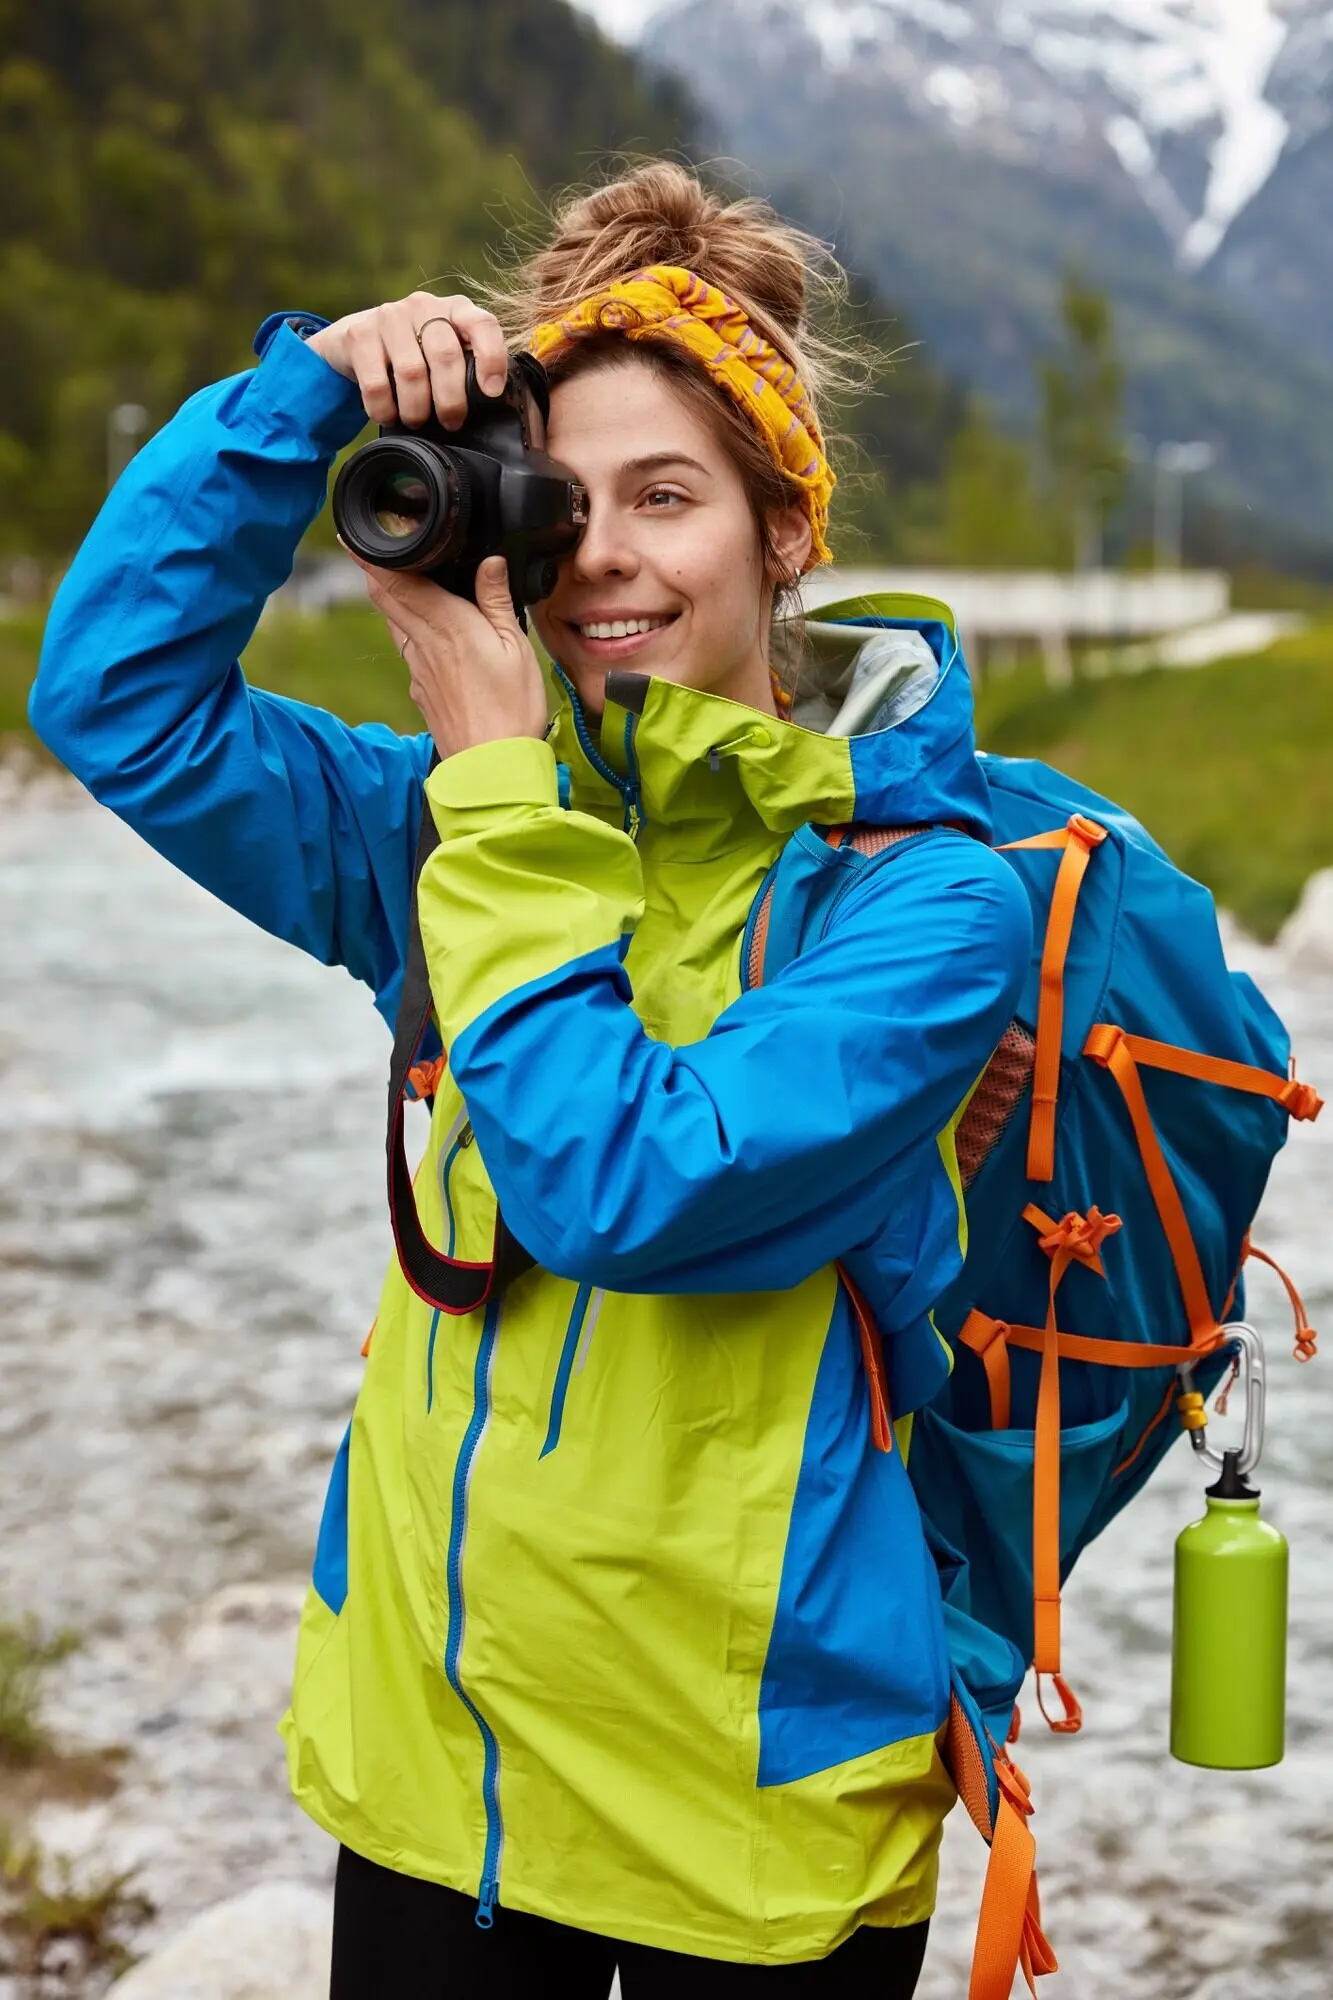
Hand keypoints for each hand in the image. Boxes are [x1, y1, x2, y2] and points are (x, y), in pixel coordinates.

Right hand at [307, 291, 508, 428]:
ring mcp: (389, 316)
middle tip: (451, 422)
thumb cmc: (413, 352)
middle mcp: (423, 305)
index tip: (491, 392)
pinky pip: (377, 383)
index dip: (492, 359)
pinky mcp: (359, 334)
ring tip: (416, 421)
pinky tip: (388, 415)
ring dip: (416, 408)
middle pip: (445, 355)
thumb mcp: (444, 350)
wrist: (356, 339)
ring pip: (411, 372)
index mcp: (455, 308)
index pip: (483, 324)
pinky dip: (385, 409)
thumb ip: (467, 365)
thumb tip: (492, 406)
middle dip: (451, 399)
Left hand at [355, 554, 549, 757]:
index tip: (355, 539)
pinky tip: (426, 631)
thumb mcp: (516, 647)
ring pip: (394, 623)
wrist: (492, 766)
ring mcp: (417, 669)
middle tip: (367, 549)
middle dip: (373, 571)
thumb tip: (490, 562)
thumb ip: (497, 601)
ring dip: (391, 600)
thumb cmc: (512, 708)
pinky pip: (408, 651)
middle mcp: (423, 644)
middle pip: (385, 598)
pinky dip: (409, 631)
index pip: (398, 582)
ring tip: (396, 581)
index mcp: (447, 625)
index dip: (371, 559)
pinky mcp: (420, 690)